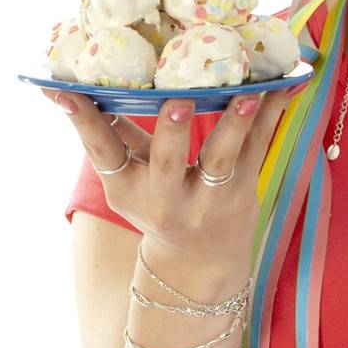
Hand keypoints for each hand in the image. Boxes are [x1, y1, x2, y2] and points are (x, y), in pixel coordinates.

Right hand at [42, 86, 293, 263]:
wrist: (200, 260)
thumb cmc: (157, 205)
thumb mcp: (128, 181)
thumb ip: (112, 137)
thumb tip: (74, 87)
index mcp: (128, 191)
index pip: (101, 153)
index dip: (83, 122)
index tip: (64, 91)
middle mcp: (167, 199)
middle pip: (166, 162)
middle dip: (171, 131)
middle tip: (177, 101)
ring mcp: (209, 197)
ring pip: (223, 159)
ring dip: (234, 125)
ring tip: (246, 96)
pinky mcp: (244, 190)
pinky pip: (259, 149)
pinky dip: (270, 117)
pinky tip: (283, 88)